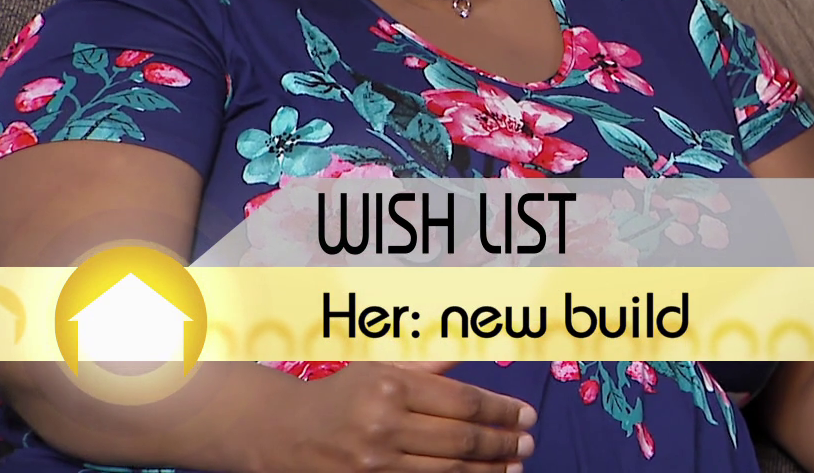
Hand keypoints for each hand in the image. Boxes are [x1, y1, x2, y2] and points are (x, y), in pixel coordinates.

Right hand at [249, 361, 534, 472]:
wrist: (284, 432)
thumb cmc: (342, 393)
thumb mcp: (382, 367)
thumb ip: (430, 365)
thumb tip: (475, 353)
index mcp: (392, 386)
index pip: (463, 402)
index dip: (502, 410)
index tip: (528, 415)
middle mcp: (384, 425)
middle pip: (461, 439)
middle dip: (502, 442)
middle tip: (529, 442)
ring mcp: (375, 463)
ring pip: (449, 471)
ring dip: (490, 470)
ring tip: (515, 465)